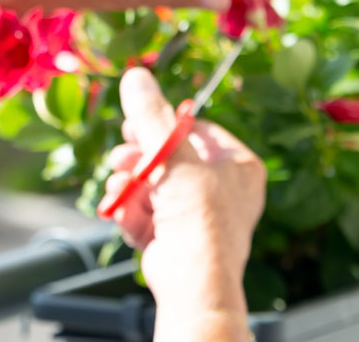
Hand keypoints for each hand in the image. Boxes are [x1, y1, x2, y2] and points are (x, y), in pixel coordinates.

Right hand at [105, 68, 265, 340]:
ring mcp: (199, 214)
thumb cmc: (201, 218)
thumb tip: (136, 75)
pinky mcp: (176, 237)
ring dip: (131, 185)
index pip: (197, 130)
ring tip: (119, 186)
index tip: (136, 122)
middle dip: (140, 158)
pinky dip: (133, 213)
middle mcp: (223, 188)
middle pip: (171, 158)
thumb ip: (152, 116)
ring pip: (154, 186)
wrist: (194, 283)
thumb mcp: (174, 157)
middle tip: (121, 154)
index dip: (164, 125)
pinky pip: (148, 213)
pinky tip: (124, 213)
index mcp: (239, 164)